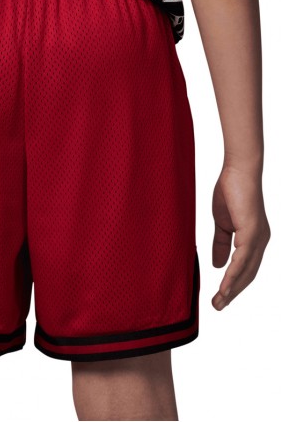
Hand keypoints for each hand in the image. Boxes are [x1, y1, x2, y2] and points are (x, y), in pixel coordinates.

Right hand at [211, 165, 269, 310]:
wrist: (238, 171)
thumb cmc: (230, 192)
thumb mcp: (222, 224)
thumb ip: (221, 244)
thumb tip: (218, 266)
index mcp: (253, 239)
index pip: (245, 268)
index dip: (233, 284)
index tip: (220, 297)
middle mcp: (260, 241)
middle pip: (248, 275)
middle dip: (233, 293)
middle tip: (218, 306)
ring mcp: (258, 237)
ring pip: (246, 271)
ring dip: (232, 289)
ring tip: (219, 302)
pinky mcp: (252, 231)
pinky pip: (242, 258)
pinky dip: (234, 274)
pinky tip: (224, 285)